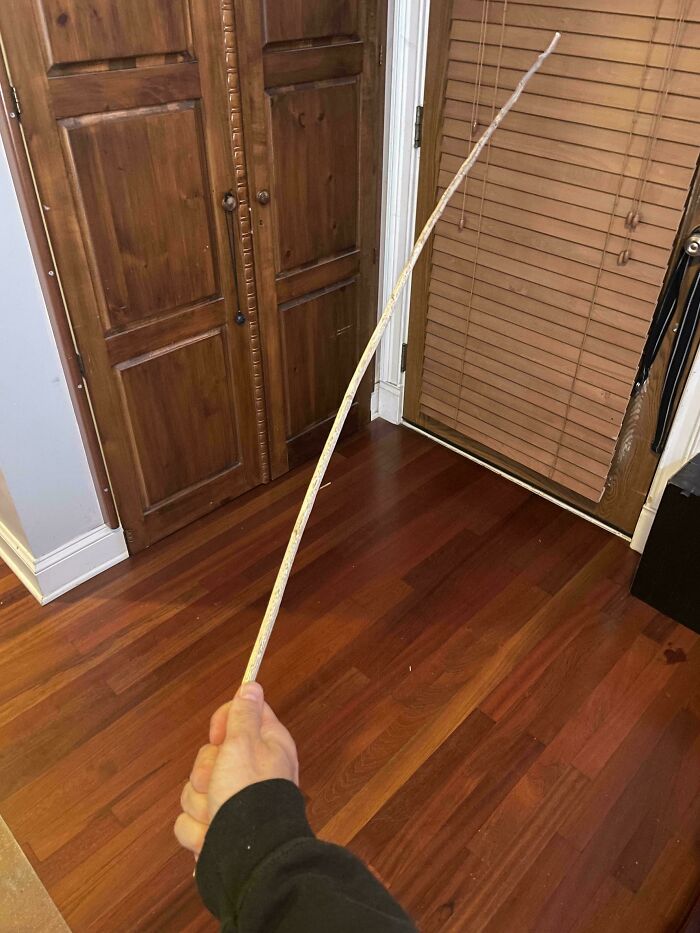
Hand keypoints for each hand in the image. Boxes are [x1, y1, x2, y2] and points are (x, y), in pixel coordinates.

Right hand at [174, 682, 298, 856]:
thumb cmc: (249, 794)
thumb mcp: (244, 744)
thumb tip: (251, 685)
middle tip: (220, 781)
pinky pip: (189, 820)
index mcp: (264, 746)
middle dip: (205, 771)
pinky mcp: (214, 829)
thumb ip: (243, 715)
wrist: (248, 858)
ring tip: (218, 814)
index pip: (239, 715)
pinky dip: (198, 831)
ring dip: (201, 804)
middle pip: (208, 755)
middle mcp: (249, 772)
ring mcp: (230, 802)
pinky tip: (213, 836)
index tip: (221, 737)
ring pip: (194, 789)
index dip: (224, 723)